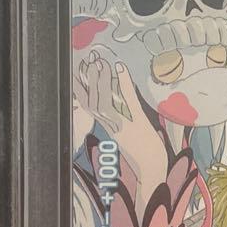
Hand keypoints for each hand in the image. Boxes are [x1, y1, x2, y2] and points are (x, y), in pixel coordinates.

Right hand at [75, 54, 166, 214]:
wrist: (150, 165)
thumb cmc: (138, 151)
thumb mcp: (121, 135)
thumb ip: (114, 121)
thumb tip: (111, 104)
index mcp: (106, 126)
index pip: (88, 104)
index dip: (80, 89)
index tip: (77, 73)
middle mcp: (110, 123)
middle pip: (93, 98)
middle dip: (89, 79)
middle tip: (87, 60)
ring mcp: (122, 121)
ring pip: (105, 98)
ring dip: (101, 78)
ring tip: (99, 62)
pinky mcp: (135, 120)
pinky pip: (126, 97)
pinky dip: (123, 81)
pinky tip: (120, 67)